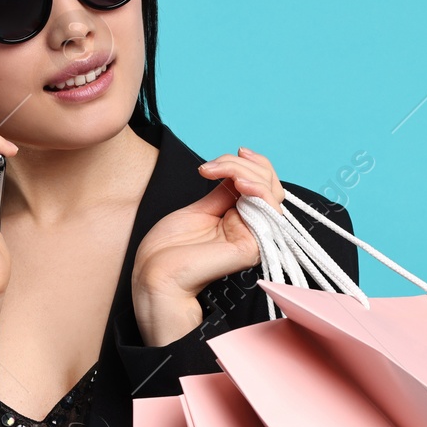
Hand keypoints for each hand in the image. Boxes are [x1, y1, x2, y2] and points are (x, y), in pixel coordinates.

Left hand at [131, 146, 283, 345]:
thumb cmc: (169, 249)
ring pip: (271, 193)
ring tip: (221, 171)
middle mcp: (251, 228)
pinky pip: (269, 212)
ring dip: (247, 172)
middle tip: (213, 167)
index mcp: (239, 220)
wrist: (155, 275)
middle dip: (244, 165)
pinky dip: (258, 190)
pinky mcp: (253, 246)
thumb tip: (240, 171)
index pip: (261, 184)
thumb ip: (224, 193)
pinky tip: (239, 183)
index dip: (253, 164)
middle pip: (269, 184)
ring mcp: (254, 237)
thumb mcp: (200, 210)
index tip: (236, 151)